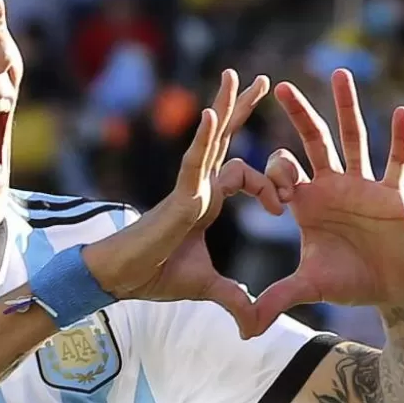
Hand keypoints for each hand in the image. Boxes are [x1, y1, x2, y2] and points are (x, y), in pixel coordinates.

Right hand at [85, 70, 284, 336]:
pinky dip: (204, 139)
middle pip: (225, 140)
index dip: (268, 184)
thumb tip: (256, 326)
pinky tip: (213, 114)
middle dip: (243, 109)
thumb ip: (234, 299)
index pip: (244, 174)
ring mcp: (188, 188)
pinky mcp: (179, 196)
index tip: (283, 207)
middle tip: (262, 80)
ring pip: (210, 140)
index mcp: (206, 200)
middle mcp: (198, 186)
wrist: (120, 280)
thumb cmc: (155, 275)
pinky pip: (194, 162)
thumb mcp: (208, 286)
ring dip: (225, 107)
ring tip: (237, 76)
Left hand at [251, 69, 403, 335]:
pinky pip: (396, 162)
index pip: (281, 170)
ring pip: (354, 138)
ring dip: (347, 108)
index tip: (275, 199)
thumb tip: (243, 329)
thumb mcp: (307, 287)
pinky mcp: (392, 195)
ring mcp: (363, 186)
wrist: (391, 291)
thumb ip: (275, 299)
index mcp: (306, 200)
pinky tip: (401, 112)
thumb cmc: (349, 281)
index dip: (272, 174)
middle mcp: (332, 185)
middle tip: (280, 85)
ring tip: (340, 74)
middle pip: (313, 141)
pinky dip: (400, 140)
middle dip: (298, 113)